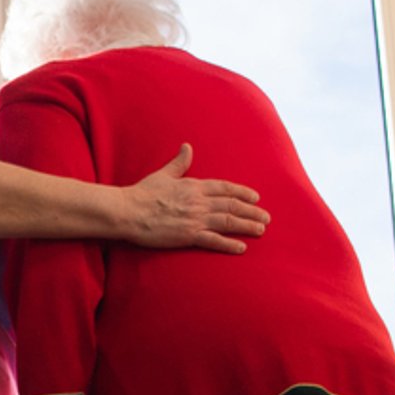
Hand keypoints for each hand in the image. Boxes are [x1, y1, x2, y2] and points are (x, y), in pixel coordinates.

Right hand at [123, 144, 269, 253]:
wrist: (127, 211)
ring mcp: (195, 219)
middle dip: (252, 211)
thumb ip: (178, 162)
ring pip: (228, 221)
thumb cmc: (142, 193)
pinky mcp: (187, 235)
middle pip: (232, 205)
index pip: (225, 188)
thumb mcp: (163, 174)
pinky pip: (213, 240)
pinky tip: (241, 248)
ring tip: (261, 230)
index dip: (243, 192)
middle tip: (266, 217)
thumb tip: (187, 147)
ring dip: (247, 225)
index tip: (255, 197)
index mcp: (194, 186)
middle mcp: (199, 202)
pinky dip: (229, 244)